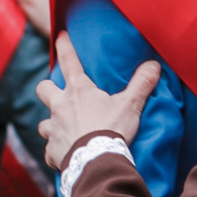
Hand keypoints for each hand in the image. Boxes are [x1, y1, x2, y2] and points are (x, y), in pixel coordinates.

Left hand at [36, 35, 160, 169]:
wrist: (97, 161)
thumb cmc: (111, 130)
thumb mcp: (130, 105)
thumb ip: (141, 84)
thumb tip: (154, 65)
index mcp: (78, 91)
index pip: (69, 61)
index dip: (64, 46)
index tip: (60, 35)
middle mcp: (60, 107)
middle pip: (43, 89)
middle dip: (47, 89)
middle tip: (56, 93)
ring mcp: (53, 130)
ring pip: (43, 123)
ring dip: (52, 125)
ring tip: (63, 130)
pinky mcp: (52, 151)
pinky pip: (50, 151)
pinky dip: (56, 152)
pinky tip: (65, 156)